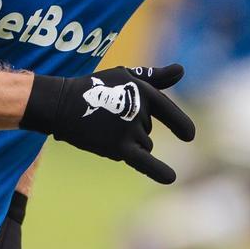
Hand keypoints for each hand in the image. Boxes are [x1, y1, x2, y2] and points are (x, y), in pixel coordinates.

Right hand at [19, 64, 195, 183]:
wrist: (60, 103)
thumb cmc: (93, 88)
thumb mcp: (124, 77)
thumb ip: (155, 77)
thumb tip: (181, 70)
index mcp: (144, 90)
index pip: (168, 112)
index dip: (180, 125)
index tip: (189, 136)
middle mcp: (140, 109)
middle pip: (147, 132)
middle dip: (130, 129)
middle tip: (104, 117)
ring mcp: (130, 129)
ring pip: (142, 146)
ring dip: (126, 143)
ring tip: (101, 129)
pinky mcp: (119, 146)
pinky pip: (144, 161)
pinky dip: (158, 171)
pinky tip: (171, 178)